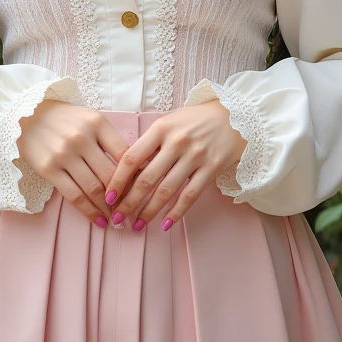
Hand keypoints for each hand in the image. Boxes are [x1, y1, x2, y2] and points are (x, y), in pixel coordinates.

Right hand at [16, 99, 130, 226]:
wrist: (26, 115)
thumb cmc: (65, 119)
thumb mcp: (90, 119)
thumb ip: (109, 139)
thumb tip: (135, 168)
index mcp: (97, 123)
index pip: (124, 154)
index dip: (135, 176)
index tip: (141, 190)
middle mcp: (82, 138)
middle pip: (110, 175)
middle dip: (124, 197)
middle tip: (131, 211)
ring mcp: (64, 154)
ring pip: (94, 189)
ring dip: (108, 209)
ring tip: (117, 219)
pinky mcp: (49, 169)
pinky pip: (74, 196)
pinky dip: (89, 212)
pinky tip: (98, 221)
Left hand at [104, 99, 246, 230]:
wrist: (233, 116)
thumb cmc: (194, 120)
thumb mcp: (169, 122)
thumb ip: (150, 143)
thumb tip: (127, 171)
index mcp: (161, 128)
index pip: (132, 158)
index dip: (117, 180)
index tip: (108, 197)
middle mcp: (177, 142)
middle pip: (146, 178)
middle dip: (129, 202)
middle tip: (117, 218)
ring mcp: (195, 156)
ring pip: (166, 191)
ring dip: (148, 211)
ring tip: (136, 225)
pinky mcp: (211, 169)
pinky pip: (189, 196)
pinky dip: (176, 213)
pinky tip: (164, 224)